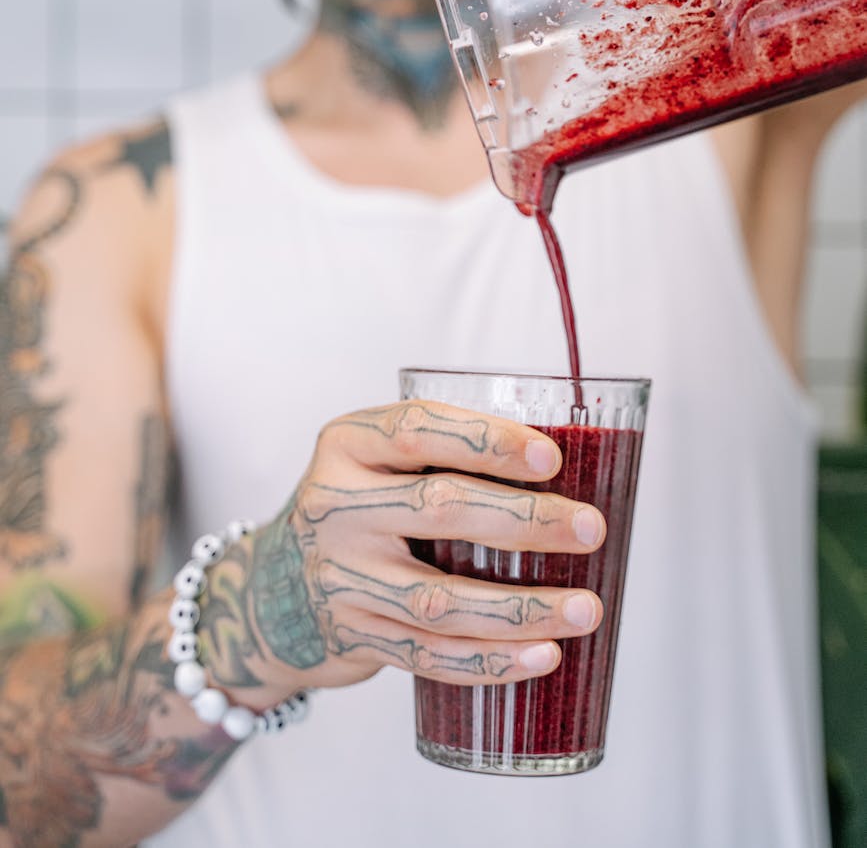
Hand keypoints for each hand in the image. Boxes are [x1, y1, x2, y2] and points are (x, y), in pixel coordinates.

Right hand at [250, 400, 605, 693]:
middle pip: (439, 509)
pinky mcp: (353, 635)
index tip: (550, 458)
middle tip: (590, 528)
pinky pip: (428, 655)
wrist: (272, 589)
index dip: (487, 442)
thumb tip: (567, 471)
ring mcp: (340, 576)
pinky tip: (542, 657)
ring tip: (586, 608)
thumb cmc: (358, 509)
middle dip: (526, 520)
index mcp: (347, 445)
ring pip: (439, 598)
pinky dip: (490, 661)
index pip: (418, 431)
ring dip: (521, 607)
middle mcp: (335, 506)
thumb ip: (440, 458)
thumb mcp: (374, 462)